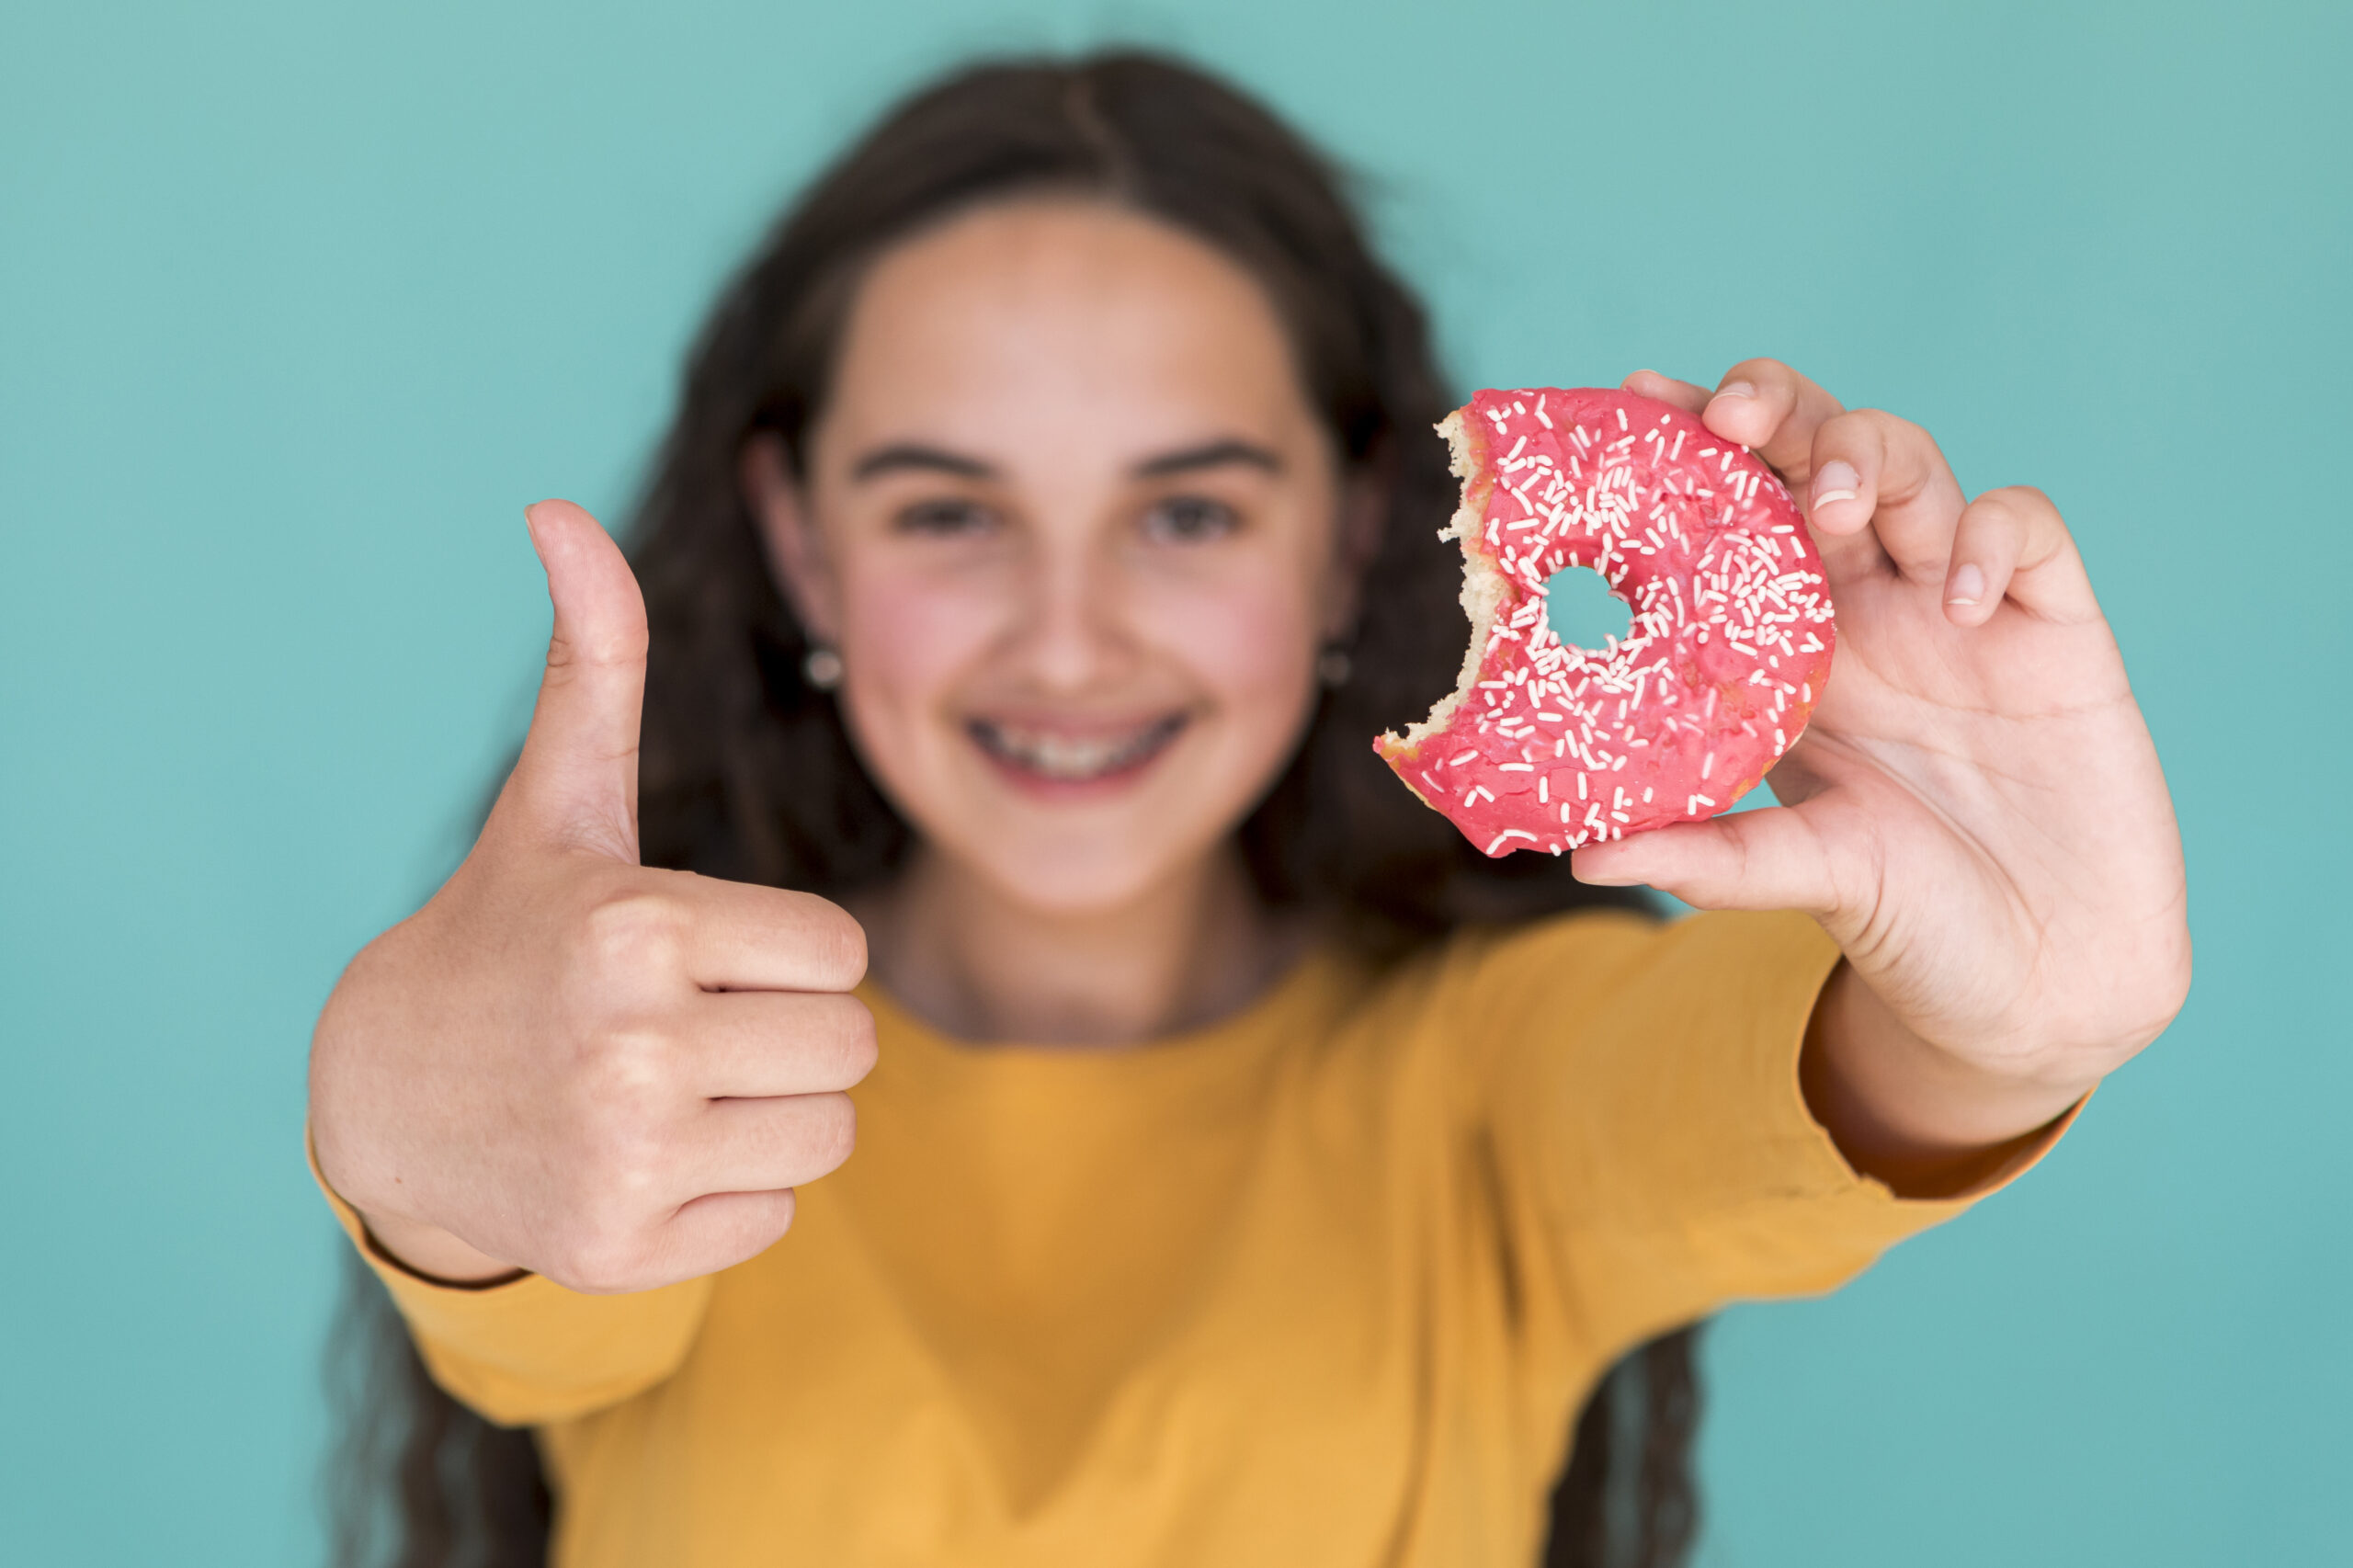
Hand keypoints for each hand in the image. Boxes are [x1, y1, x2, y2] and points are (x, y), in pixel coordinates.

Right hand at [307, 502, 873, 1291]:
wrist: (390, 1095)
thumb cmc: (508, 930)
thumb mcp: (559, 801)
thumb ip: (594, 661)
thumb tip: (561, 508)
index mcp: (641, 926)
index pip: (842, 950)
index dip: (786, 949)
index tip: (703, 950)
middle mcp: (637, 1047)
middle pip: (853, 1045)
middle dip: (790, 1029)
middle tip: (692, 1022)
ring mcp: (628, 1158)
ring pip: (830, 1135)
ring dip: (773, 1113)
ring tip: (674, 1087)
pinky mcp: (623, 1249)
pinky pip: (773, 1220)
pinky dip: (728, 1197)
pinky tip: (643, 1157)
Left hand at [1576, 363, 2189, 1171]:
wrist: (2040, 983)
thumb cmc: (1912, 918)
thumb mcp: (1800, 875)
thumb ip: (1705, 855)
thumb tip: (1580, 852)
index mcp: (1790, 648)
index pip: (1734, 512)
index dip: (1690, 449)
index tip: (1633, 402)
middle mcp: (1870, 609)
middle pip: (1821, 454)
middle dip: (1780, 411)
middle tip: (1733, 420)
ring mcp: (1964, 608)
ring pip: (1916, 468)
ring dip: (1868, 457)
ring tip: (1834, 502)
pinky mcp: (2058, 629)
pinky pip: (2027, 529)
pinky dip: (1989, 536)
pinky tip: (1956, 598)